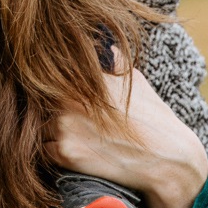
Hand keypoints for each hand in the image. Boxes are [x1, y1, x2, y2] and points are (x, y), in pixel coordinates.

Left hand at [45, 60, 207, 207]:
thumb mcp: (135, 81)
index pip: (48, 73)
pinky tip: (76, 151)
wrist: (167, 160)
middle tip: (70, 119)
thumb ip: (113, 64)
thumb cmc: (154, 118)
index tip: (56, 91)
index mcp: (84, 77)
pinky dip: (54, 152)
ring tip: (76, 136)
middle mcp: (70, 99)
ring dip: (50, 131)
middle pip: (41, 101)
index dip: (49, 83)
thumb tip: (106, 48)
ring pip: (40, 125)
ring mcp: (65, 126)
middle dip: (51, 109)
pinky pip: (45, 150)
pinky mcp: (66, 153)